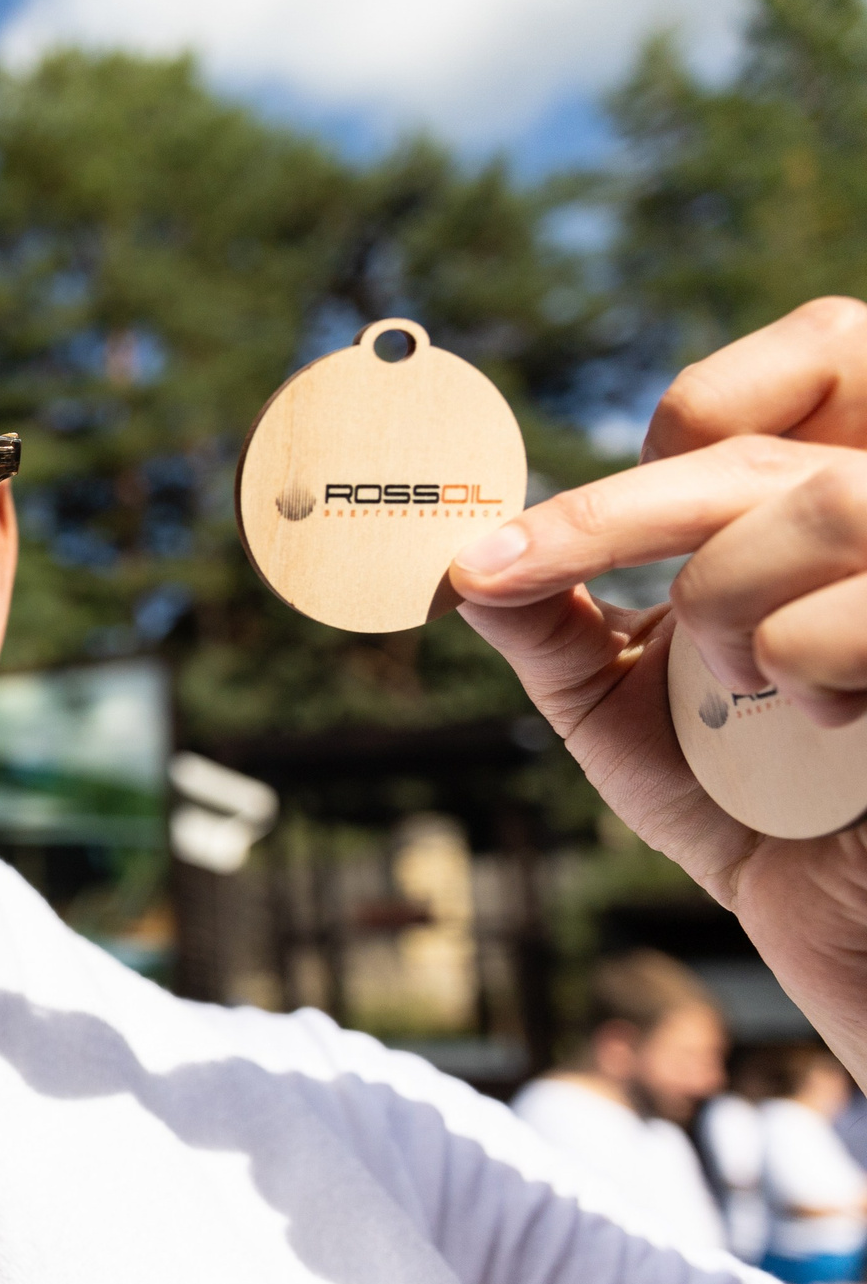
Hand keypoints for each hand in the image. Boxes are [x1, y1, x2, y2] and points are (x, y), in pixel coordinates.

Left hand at [450, 297, 866, 1064]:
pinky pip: (866, 610)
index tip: (626, 493)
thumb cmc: (755, 810)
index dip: (713, 397)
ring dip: (724, 594)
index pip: (833, 341)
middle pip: (793, 425)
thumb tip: (458, 562)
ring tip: (731, 683)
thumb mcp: (627, 704)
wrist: (849, 941)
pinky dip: (805, 658)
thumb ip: (551, 626)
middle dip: (617, 511)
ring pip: (831, 501)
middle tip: (498, 572)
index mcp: (852, 493)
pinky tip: (815, 725)